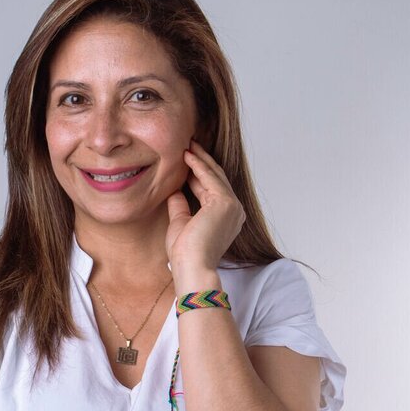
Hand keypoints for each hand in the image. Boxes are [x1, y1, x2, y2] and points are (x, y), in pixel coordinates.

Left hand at [165, 141, 245, 290]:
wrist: (191, 266)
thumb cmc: (185, 253)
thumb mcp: (180, 223)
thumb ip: (180, 205)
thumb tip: (174, 190)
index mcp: (226, 218)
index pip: (211, 189)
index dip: (198, 174)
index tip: (185, 160)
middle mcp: (234, 211)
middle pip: (216, 179)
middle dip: (202, 161)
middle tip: (189, 144)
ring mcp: (232, 206)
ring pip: (215, 175)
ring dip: (200, 159)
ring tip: (188, 144)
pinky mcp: (225, 202)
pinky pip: (210, 178)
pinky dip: (198, 165)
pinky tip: (188, 155)